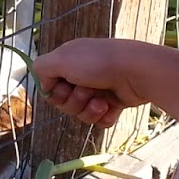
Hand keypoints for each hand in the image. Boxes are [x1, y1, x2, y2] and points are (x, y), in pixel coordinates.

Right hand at [33, 38, 178, 128]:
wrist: (137, 71)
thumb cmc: (98, 62)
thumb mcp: (61, 58)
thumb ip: (41, 67)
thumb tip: (43, 83)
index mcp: (68, 63)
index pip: (50, 87)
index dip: (55, 93)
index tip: (63, 87)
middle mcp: (81, 76)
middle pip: (64, 103)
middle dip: (74, 102)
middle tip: (86, 91)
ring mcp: (98, 90)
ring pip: (81, 114)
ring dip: (89, 110)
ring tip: (101, 100)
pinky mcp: (112, 103)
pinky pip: (99, 120)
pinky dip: (103, 116)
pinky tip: (110, 107)